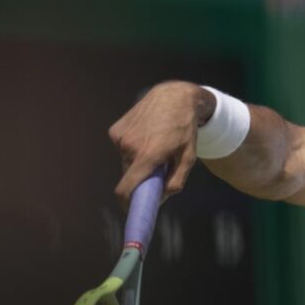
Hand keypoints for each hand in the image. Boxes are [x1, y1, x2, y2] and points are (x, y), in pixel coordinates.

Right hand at [108, 81, 212, 204]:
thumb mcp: (188, 157)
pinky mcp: (115, 130)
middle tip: (157, 168)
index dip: (126, 203)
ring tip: (154, 145)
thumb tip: (161, 198)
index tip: (131, 208)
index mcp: (148, 156)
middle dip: (140, 177)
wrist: (174, 97)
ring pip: (125, 161)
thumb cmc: (185, 128)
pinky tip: (145, 134)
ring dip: (137, 160)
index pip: (125, 188)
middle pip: (129, 175)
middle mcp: (130, 147)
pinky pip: (122, 148)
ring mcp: (120, 137)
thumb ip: (176, 181)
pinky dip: (132, 147)